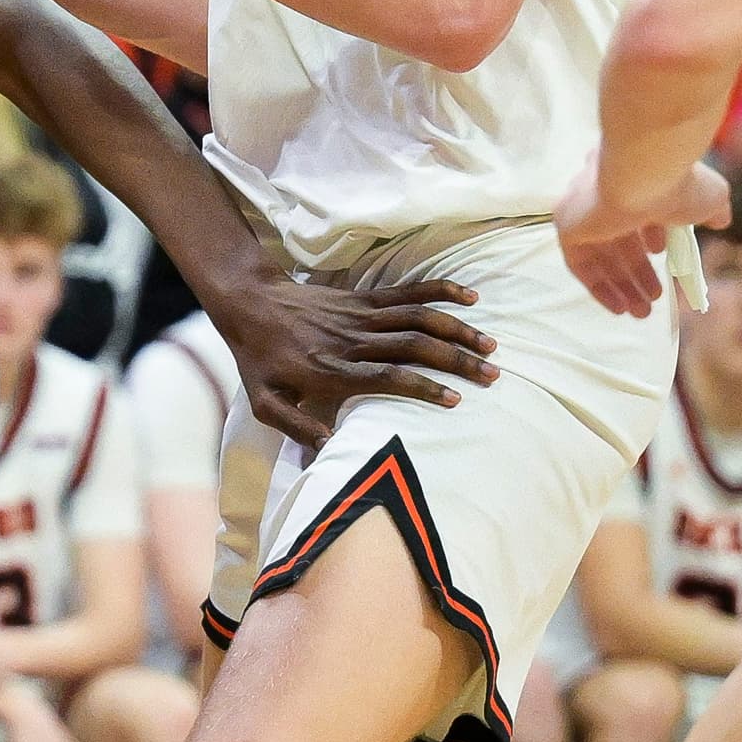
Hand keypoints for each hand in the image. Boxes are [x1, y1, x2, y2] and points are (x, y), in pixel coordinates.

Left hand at [204, 265, 496, 449]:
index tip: (455, 399)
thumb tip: (331, 451)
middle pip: (414, 347)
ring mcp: (361, 315)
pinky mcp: (364, 297)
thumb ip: (297, 428)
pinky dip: (440, 290)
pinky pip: (407, 292)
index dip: (423, 386)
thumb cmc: (260, 361)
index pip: (388, 378)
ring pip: (417, 318)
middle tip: (491, 376)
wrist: (249, 304)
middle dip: (456, 360)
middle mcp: (353, 341)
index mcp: (333, 370)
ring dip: (457, 329)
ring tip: (490, 346)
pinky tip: (470, 296)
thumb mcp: (266, 403)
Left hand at [555, 150, 732, 317]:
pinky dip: (599, 287)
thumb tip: (721, 220)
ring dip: (623, 286)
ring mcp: (582, 208)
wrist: (646, 172)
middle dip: (638, 273)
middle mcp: (602, 189)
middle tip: (654, 299)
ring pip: (601, 256)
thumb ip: (713, 209)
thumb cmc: (680, 182)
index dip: (650, 237)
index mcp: (631, 176)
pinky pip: (580, 265)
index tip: (665, 254)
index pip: (636, 211)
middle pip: (618, 240)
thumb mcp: (709, 197)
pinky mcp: (568, 225)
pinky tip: (620, 308)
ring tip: (644, 313)